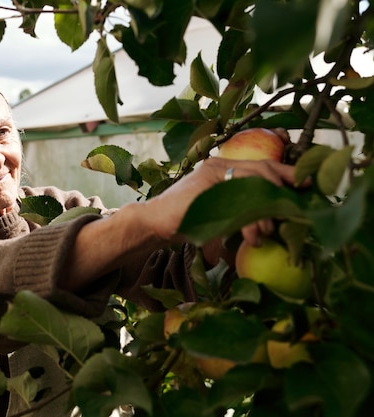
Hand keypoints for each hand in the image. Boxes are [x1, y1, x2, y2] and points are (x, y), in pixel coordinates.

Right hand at [146, 157, 307, 245]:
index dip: (288, 172)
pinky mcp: (205, 183)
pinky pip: (238, 196)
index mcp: (223, 167)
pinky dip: (250, 219)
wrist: (154, 223)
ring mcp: (211, 172)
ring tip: (264, 234)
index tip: (308, 184)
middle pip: (263, 169)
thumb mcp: (219, 211)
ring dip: (265, 212)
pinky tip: (252, 236)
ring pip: (253, 182)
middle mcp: (219, 164)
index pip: (262, 164)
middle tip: (288, 216)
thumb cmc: (186, 221)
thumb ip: (240, 207)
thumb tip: (271, 220)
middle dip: (281, 193)